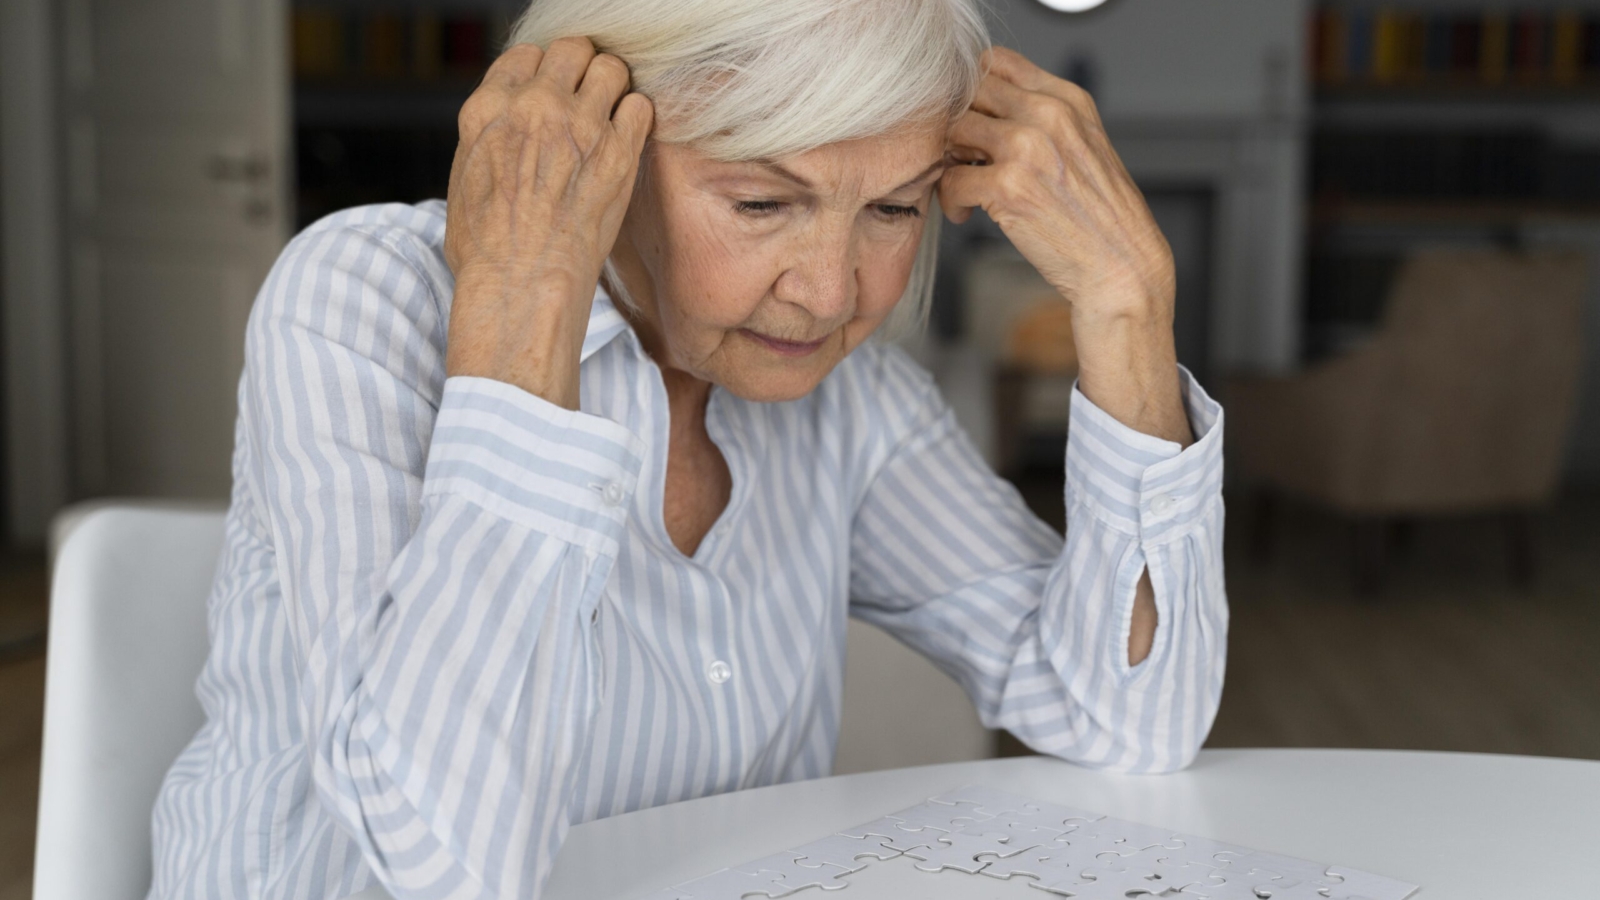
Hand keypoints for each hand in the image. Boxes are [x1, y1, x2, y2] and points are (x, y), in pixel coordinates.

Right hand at [443, 36, 652, 408]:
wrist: (521, 285)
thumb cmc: (487, 252)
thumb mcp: (464, 183)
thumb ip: (487, 141)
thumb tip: (503, 133)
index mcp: (488, 111)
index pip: (525, 55)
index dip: (542, 73)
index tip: (552, 94)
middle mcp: (533, 106)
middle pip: (571, 50)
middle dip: (581, 69)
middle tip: (587, 99)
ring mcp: (578, 125)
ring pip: (610, 68)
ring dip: (613, 88)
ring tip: (611, 117)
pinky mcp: (617, 152)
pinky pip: (640, 106)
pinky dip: (636, 118)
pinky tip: (627, 142)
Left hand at [938, 46, 1175, 324]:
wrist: (1121, 264)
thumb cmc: (1101, 216)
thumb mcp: (1084, 146)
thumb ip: (1042, 119)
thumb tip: (986, 111)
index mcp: (1069, 100)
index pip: (999, 62)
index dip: (974, 90)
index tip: (973, 120)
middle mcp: (1050, 115)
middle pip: (970, 93)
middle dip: (958, 125)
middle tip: (962, 156)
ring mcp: (1028, 149)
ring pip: (954, 132)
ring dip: (949, 161)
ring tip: (964, 186)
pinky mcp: (1009, 187)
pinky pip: (951, 179)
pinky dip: (951, 201)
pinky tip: (967, 214)